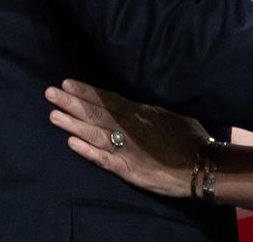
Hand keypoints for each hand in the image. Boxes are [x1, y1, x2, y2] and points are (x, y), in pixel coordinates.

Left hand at [45, 80, 207, 197]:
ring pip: (95, 133)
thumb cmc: (191, 137)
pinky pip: (104, 159)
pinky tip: (71, 144)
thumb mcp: (170, 113)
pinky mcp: (129, 168)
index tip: (67, 82)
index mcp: (140, 112)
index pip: (107, 99)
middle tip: (50, 92)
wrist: (203, 164)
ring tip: (53, 114)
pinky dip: (87, 151)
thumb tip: (139, 103)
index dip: (86, 91)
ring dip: (72, 123)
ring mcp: (127, 147)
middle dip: (72, 102)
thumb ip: (150, 109)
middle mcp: (130, 127)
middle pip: (95, 113)